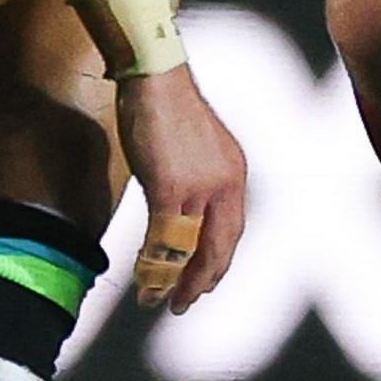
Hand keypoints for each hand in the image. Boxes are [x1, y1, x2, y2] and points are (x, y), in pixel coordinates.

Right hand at [112, 66, 244, 313]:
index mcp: (234, 174)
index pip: (233, 229)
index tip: (207, 280)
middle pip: (220, 247)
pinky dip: (155, 267)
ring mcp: (199, 188)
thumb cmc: (167, 105)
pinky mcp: (170, 188)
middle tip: (187, 304)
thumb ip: (196, 177)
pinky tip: (146, 283)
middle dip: (204, 281)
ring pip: (191, 249)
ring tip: (164, 303)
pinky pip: (164, 240)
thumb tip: (181, 205)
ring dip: (177, 282)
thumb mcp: (195, 147)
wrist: (155, 76)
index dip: (219, 260)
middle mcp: (225, 184)